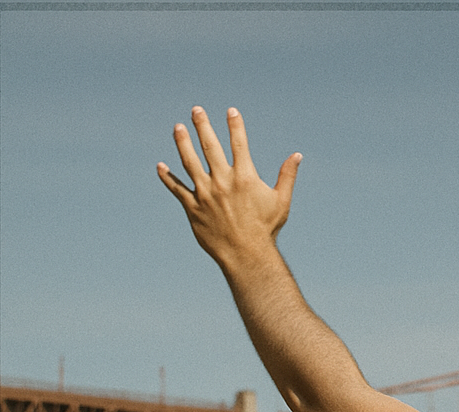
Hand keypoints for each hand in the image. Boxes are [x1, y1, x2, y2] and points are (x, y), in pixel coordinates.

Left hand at [157, 107, 300, 267]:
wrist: (247, 255)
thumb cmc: (266, 229)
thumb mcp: (281, 201)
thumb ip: (287, 176)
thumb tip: (297, 155)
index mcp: (245, 178)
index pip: (239, 144)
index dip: (235, 125)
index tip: (230, 110)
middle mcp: (223, 182)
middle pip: (210, 147)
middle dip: (202, 126)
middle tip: (196, 110)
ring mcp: (206, 194)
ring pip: (190, 162)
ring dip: (182, 143)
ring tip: (178, 128)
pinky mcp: (193, 208)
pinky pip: (177, 189)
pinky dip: (168, 177)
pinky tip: (161, 166)